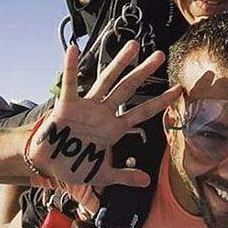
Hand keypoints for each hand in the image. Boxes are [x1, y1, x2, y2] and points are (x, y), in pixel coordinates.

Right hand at [28, 41, 180, 187]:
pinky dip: (70, 67)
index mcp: (114, 129)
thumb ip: (124, 176)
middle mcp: (103, 114)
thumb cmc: (73, 165)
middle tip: (159, 55)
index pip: (143, 112)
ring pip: (106, 81)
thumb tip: (146, 181)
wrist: (48, 165)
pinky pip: (69, 85)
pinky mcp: (66, 107)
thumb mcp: (102, 175)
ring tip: (132, 46)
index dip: (161, 102)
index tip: (178, 90)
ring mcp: (86, 107)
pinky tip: (73, 49)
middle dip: (143, 72)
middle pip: (128, 89)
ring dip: (118, 63)